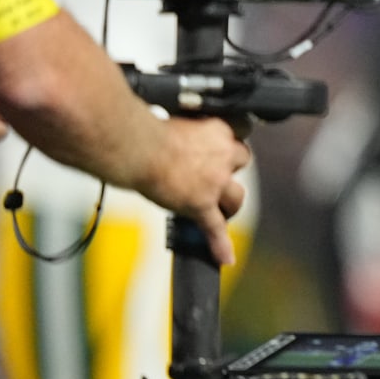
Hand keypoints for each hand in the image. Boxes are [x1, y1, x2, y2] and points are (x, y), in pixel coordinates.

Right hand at [145, 117, 251, 266]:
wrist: (137, 147)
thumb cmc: (147, 131)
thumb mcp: (178, 120)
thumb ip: (189, 129)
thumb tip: (180, 131)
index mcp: (218, 130)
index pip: (241, 130)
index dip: (232, 138)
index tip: (225, 142)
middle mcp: (223, 155)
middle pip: (243, 162)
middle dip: (231, 168)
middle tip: (215, 173)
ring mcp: (214, 182)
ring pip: (236, 197)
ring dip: (229, 203)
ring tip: (219, 209)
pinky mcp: (201, 205)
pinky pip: (215, 228)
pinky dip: (220, 245)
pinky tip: (225, 258)